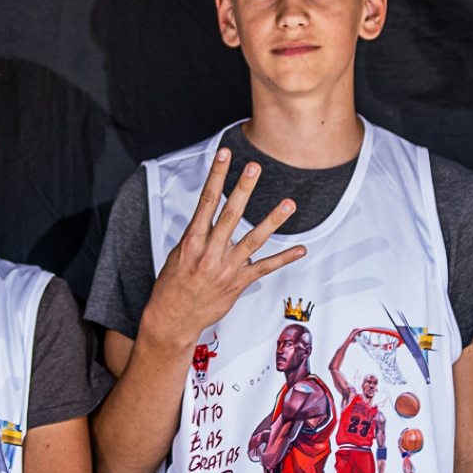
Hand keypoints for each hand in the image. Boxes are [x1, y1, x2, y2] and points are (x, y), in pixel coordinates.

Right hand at [140, 150, 306, 349]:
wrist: (172, 317)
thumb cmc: (173, 285)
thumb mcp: (179, 254)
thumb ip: (200, 236)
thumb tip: (215, 219)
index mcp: (192, 240)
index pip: (206, 201)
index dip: (216, 176)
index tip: (224, 155)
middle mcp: (209, 251)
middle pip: (230, 214)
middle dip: (243, 188)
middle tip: (255, 167)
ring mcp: (225, 268)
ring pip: (253, 240)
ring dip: (272, 220)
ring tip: (288, 204)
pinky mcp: (237, 283)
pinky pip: (264, 268)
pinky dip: (284, 258)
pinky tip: (300, 249)